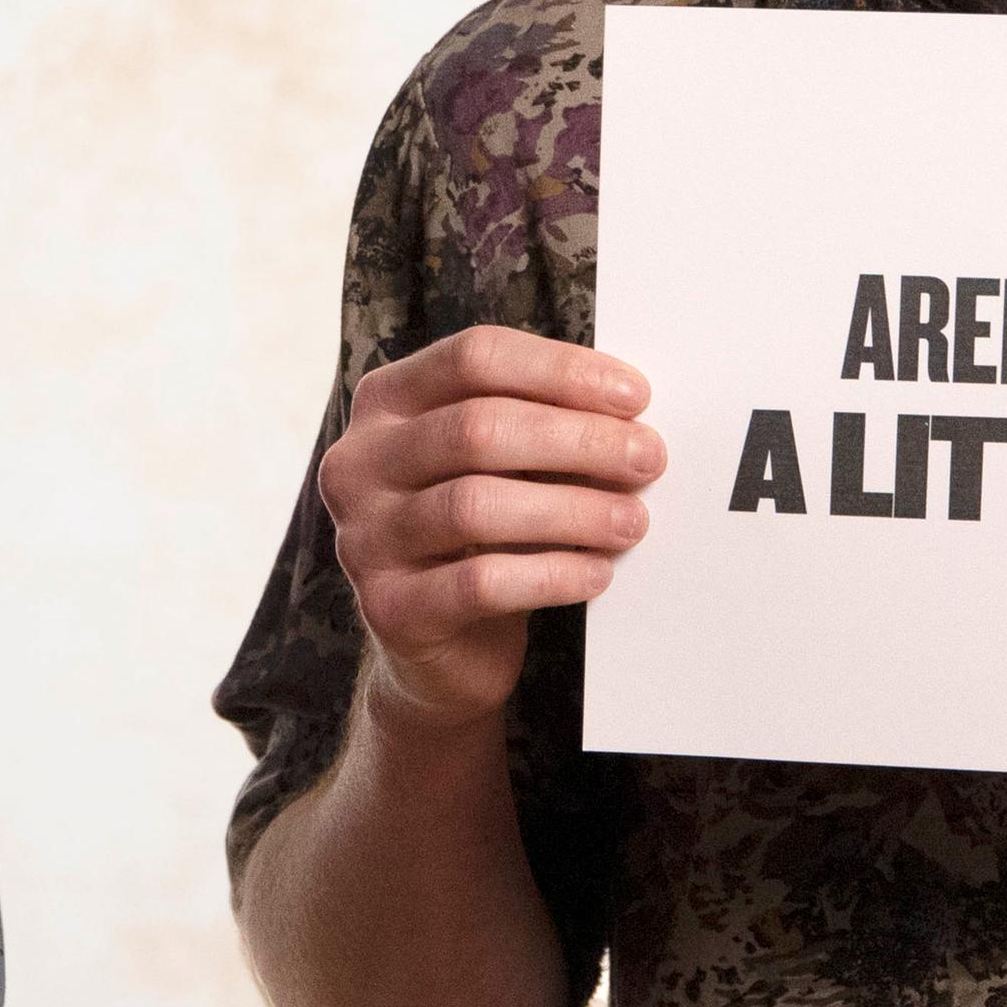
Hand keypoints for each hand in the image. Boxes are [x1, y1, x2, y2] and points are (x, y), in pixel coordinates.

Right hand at [312, 325, 667, 728]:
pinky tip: (597, 574)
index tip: (635, 396)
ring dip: (572, 509)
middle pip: (476, 429)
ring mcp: (364, 538)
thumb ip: (538, 426)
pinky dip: (550, 575)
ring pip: (476, 505)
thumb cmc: (482, 537)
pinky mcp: (390, 609)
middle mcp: (358, 463)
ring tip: (633, 520)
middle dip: (578, 440)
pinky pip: (480, 583)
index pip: (472, 358)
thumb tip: (630, 416)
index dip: (560, 370)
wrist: (439, 649)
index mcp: (385, 404)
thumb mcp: (497, 465)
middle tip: (648, 458)